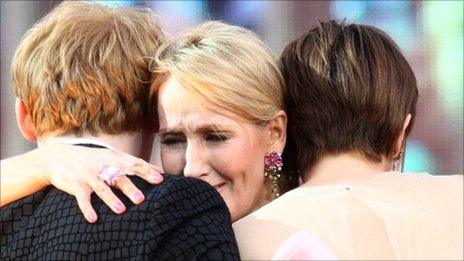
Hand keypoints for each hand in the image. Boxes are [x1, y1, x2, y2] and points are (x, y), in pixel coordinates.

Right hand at [36, 144, 162, 222]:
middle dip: (130, 188)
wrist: (59, 156)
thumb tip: (160, 170)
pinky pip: (82, 198)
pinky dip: (87, 208)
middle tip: (141, 199)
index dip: (147, 172)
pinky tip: (93, 219)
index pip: (134, 165)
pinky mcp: (76, 185)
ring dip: (111, 200)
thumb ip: (136, 163)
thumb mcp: (114, 156)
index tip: (160, 179)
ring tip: (121, 211)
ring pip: (102, 189)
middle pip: (119, 178)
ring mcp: (89, 176)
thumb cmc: (94, 158)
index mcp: (115, 159)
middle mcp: (103, 167)